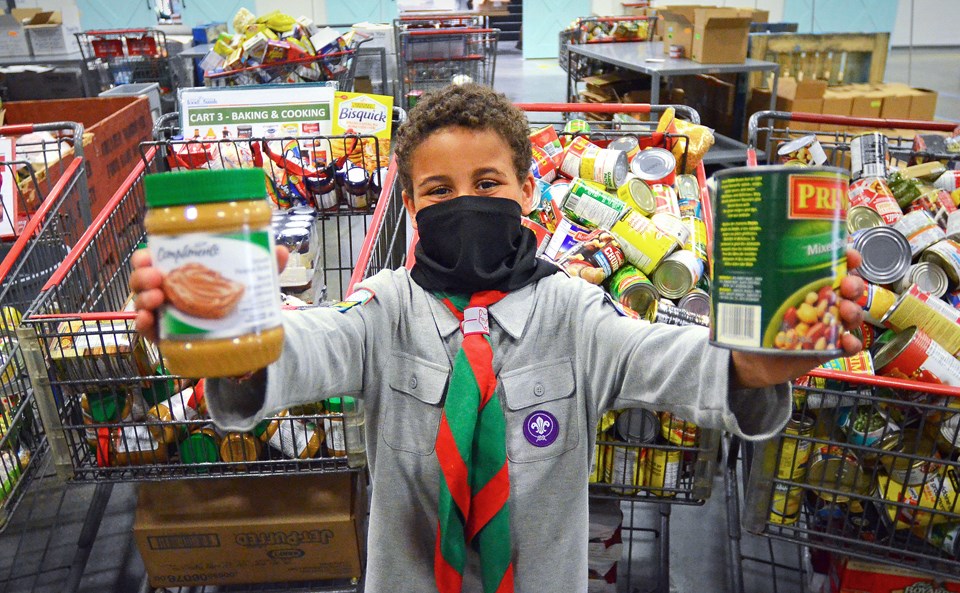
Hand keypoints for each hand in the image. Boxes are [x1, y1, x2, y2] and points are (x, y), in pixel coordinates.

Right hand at [129, 246, 288, 342]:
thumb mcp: (254, 284)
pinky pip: (149, 332)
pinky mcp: (168, 339)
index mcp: (183, 273)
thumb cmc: (240, 305)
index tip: (148, 255)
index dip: (145, 256)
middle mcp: (169, 292)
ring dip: (143, 298)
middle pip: (144, 280)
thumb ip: (267, 269)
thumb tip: (282, 251)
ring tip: (156, 298)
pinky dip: (143, 325)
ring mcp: (165, 316)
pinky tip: (148, 321)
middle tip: (156, 276)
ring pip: (142, 303)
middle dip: (142, 275)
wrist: (247, 342)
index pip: (156, 260)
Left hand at [729, 248, 865, 389]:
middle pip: (846, 287)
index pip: (831, 263)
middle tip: (848, 286)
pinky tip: (847, 343)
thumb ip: (730, 269)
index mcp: (803, 281)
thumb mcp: (739, 293)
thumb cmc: (748, 320)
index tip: (849, 253)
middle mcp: (819, 300)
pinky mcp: (825, 348)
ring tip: (846, 311)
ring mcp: (825, 324)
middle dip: (853, 283)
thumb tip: (713, 243)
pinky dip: (851, 344)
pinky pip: (845, 345)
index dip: (845, 256)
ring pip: (850, 313)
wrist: (747, 358)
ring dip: (855, 310)